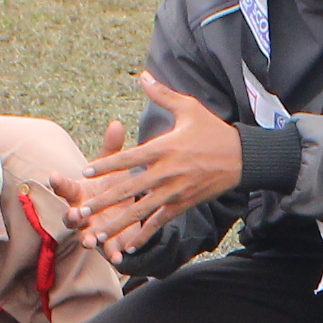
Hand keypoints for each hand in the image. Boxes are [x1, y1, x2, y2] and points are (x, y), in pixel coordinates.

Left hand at [68, 73, 245, 257]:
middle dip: (103, 202)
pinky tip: (128, 247)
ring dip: (117, 225)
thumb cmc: (213, 130)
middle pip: (128, 189)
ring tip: (97, 236)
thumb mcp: (189, 108)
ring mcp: (175, 192)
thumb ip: (162, 94)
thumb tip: (142, 76)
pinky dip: (144, 236)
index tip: (86, 171)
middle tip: (80, 212)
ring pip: (140, 211)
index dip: (106, 165)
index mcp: (165, 148)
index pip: (129, 158)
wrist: (242, 158)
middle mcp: (167, 172)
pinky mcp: (183, 204)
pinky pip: (159, 223)